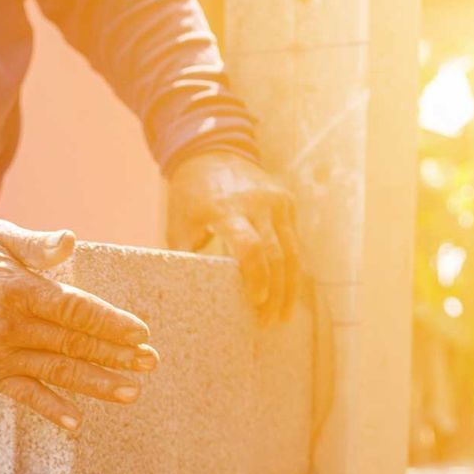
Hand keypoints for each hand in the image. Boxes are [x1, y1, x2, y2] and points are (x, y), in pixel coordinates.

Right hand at [0, 220, 156, 431]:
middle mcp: (9, 325)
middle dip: (116, 354)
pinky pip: (24, 395)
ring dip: (96, 384)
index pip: (74, 309)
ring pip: (56, 371)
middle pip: (72, 343)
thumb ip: (36, 245)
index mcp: (18, 289)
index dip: (109, 322)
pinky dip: (50, 409)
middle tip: (151, 362)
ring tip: (132, 392)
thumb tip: (70, 240)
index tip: (140, 333)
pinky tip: (77, 423)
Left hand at [166, 151, 301, 322]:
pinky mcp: (287, 202)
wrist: (210, 151)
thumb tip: (193, 300)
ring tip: (281, 316)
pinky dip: (291, 270)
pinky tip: (286, 294)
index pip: (251, 247)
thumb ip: (189, 258)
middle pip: (277, 255)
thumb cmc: (189, 197)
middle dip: (276, 293)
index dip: (257, 278)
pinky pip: (294, 241)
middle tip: (268, 322)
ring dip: (289, 287)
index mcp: (226, 208)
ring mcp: (276, 201)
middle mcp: (257, 203)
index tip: (256, 303)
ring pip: (293, 251)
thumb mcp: (179, 225)